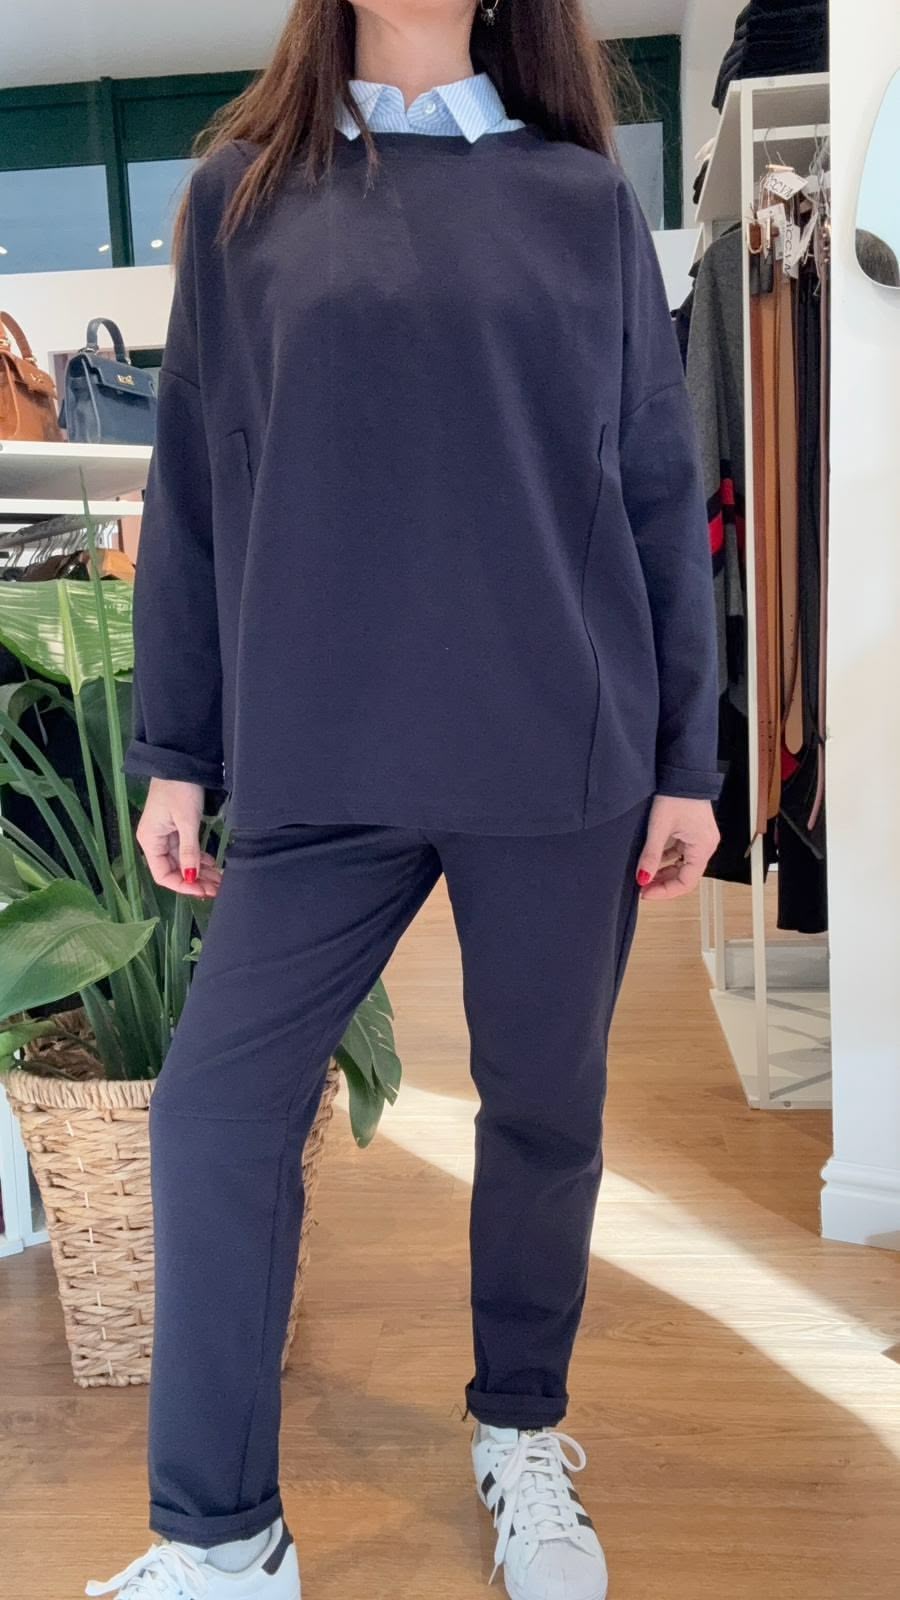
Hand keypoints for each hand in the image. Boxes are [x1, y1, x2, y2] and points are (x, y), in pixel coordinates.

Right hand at [135, 778, 222, 897]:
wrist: (180, 762)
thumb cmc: (180, 789)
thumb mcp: (186, 821)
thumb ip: (189, 851)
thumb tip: (191, 878)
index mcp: (150, 841)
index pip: (163, 875)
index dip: (182, 886)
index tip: (203, 891)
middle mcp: (155, 841)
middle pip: (174, 870)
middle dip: (196, 881)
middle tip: (218, 888)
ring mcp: (166, 834)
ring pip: (184, 861)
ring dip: (201, 871)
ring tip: (220, 880)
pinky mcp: (176, 827)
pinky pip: (187, 850)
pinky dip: (200, 858)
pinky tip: (214, 865)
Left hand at [636, 795, 719, 900]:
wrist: (682, 770)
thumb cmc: (676, 793)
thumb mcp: (659, 827)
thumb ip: (651, 855)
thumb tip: (643, 878)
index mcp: (703, 846)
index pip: (686, 882)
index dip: (665, 891)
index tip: (646, 893)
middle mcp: (705, 844)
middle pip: (685, 875)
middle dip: (663, 883)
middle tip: (642, 886)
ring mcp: (699, 838)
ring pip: (681, 864)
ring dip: (663, 871)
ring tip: (644, 874)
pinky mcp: (692, 831)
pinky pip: (680, 852)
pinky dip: (666, 858)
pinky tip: (651, 860)